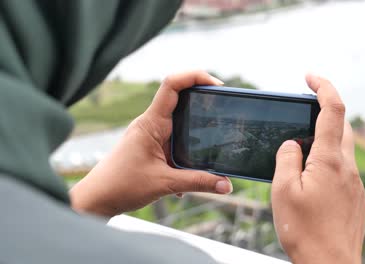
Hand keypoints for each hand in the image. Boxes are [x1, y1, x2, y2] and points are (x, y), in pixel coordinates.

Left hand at [70, 71, 232, 217]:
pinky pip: (174, 138)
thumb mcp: (165, 184)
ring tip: (216, 136)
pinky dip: (187, 148)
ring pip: (178, 119)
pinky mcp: (151, 145)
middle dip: (202, 99)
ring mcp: (150, 133)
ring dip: (196, 126)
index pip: (172, 85)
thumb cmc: (120, 186)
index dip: (194, 76)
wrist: (97, 198)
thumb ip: (198, 182)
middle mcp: (150, 123)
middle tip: (224, 108)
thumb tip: (226, 185)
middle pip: (179, 97)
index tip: (216, 86)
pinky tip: (195, 170)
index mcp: (151, 123)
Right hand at [271, 74, 364, 262]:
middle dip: (323, 113)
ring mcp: (354, 183)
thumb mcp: (283, 191)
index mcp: (330, 160)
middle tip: (300, 115)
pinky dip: (327, 163)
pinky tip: (310, 180)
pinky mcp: (355, 197)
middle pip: (341, 126)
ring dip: (322, 142)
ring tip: (298, 154)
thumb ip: (286, 159)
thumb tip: (291, 145)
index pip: (333, 110)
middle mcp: (348, 167)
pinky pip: (342, 169)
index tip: (310, 76)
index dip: (323, 86)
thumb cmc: (304, 232)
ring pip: (341, 149)